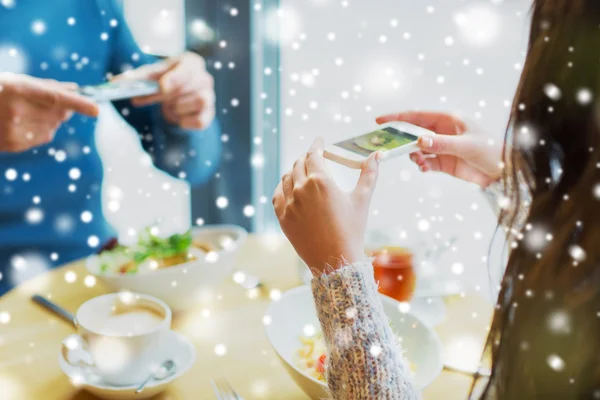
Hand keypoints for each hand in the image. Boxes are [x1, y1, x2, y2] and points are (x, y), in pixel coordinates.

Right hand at [0, 73, 98, 152]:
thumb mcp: (15, 81)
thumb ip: (46, 86)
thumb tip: (75, 89)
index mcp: (17, 89)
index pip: (55, 97)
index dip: (78, 104)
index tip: (96, 109)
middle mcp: (16, 110)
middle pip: (58, 114)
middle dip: (64, 109)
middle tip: (58, 103)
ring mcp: (14, 130)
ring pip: (53, 127)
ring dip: (52, 120)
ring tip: (32, 111)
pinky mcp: (13, 144)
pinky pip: (43, 137)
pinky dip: (43, 130)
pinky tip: (26, 122)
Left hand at [114, 52, 214, 129]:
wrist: (178, 96)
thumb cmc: (164, 80)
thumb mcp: (150, 76)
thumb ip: (135, 78)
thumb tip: (113, 82)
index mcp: (191, 62)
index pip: (188, 68)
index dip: (176, 78)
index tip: (163, 87)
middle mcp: (204, 78)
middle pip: (187, 88)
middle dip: (164, 96)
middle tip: (142, 99)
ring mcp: (209, 96)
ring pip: (197, 102)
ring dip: (176, 108)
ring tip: (168, 106)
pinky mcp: (209, 114)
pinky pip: (200, 121)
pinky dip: (185, 121)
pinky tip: (177, 117)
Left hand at [273, 138, 380, 273]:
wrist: (335, 260)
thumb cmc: (352, 230)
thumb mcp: (362, 200)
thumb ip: (369, 174)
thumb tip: (377, 155)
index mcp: (320, 181)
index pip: (314, 154)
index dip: (316, 144)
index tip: (319, 139)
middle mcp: (301, 189)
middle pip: (299, 164)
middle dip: (306, 157)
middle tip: (312, 155)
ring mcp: (289, 203)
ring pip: (286, 177)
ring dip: (294, 170)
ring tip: (301, 170)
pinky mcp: (282, 217)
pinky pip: (277, 195)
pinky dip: (282, 187)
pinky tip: (288, 187)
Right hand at [377, 111, 502, 187]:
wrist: (504, 171)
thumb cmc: (491, 150)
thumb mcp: (467, 145)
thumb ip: (442, 144)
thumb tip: (420, 141)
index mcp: (447, 120)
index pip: (417, 116)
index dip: (398, 117)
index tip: (380, 120)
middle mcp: (442, 132)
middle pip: (414, 132)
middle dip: (401, 139)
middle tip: (387, 145)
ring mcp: (442, 148)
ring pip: (418, 149)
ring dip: (413, 155)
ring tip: (418, 161)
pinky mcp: (444, 163)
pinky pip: (426, 163)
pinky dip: (422, 165)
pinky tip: (425, 168)